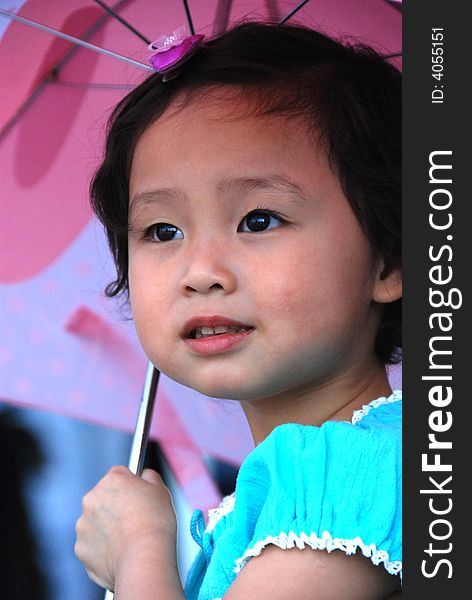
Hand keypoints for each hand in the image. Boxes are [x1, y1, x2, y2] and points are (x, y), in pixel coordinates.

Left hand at [75, 466, 176, 590]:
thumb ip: (149, 477)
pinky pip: (92, 547)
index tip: (138, 498)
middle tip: (135, 521)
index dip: (131, 486)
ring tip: (128, 541)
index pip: (119, 475)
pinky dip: (103, 551)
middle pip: (104, 498)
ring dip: (107, 529)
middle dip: (115, 507)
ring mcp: (83, 525)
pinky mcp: (81, 549)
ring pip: (96, 523)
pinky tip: (120, 555)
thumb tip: (144, 475)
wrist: (144, 558)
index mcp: (112, 480)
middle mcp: (92, 498)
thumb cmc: (155, 522)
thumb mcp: (160, 490)